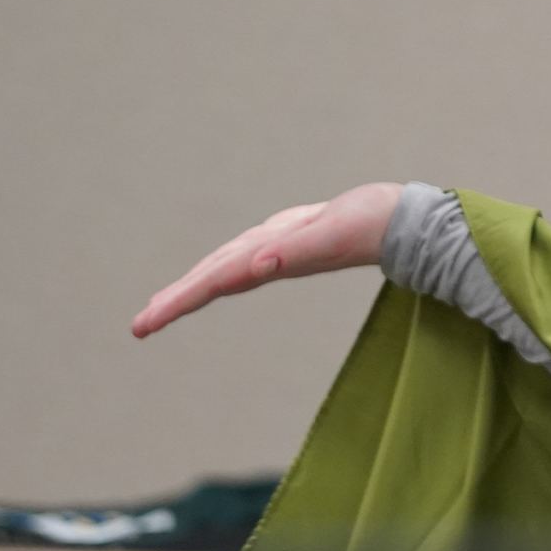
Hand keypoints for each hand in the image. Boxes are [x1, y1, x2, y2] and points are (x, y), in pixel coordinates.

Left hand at [130, 181, 402, 338]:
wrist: (411, 223)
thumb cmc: (374, 224)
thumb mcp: (331, 235)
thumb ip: (296, 251)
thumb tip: (257, 267)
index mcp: (272, 259)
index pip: (212, 281)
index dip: (176, 302)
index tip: (143, 325)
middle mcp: (273, 257)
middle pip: (214, 279)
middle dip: (176, 301)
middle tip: (140, 326)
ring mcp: (285, 250)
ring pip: (230, 269)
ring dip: (198, 286)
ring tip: (169, 303)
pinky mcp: (299, 239)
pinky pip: (253, 255)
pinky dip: (230, 266)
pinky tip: (227, 271)